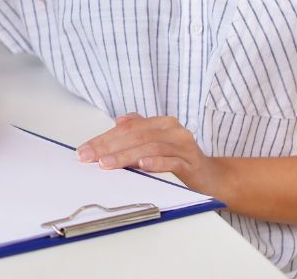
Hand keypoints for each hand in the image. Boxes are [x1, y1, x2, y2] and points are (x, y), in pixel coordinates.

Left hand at [77, 113, 224, 194]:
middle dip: (108, 147)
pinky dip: (155, 163)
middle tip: (90, 157)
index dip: (104, 139)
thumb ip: (140, 130)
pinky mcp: (191, 162)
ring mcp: (183, 144)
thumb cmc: (180, 159)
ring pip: (149, 147)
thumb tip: (119, 121)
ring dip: (125, 156)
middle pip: (135, 136)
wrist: (211, 176)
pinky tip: (142, 166)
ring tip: (107, 163)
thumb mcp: (157, 142)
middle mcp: (172, 129)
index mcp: (161, 123)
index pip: (127, 128)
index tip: (85, 150)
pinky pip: (171, 161)